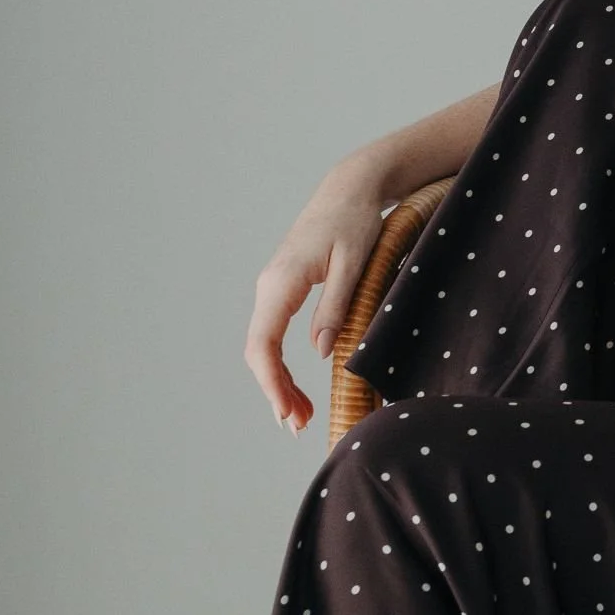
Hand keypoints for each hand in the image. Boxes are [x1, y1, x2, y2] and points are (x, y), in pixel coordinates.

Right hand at [245, 163, 385, 434]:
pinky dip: (282, 365)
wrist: (349, 188)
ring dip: (279, 383)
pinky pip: (273, 335)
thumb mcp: (354, 265)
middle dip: (275, 392)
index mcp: (282, 282)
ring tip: (302, 415)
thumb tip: (322, 354)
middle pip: (259, 352)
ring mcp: (273, 288)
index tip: (288, 413)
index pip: (264, 344)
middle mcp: (269, 286)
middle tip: (299, 426)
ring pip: (264, 346)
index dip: (273, 383)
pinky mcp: (283, 289)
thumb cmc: (355, 220)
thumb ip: (336, 308)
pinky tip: (298, 386)